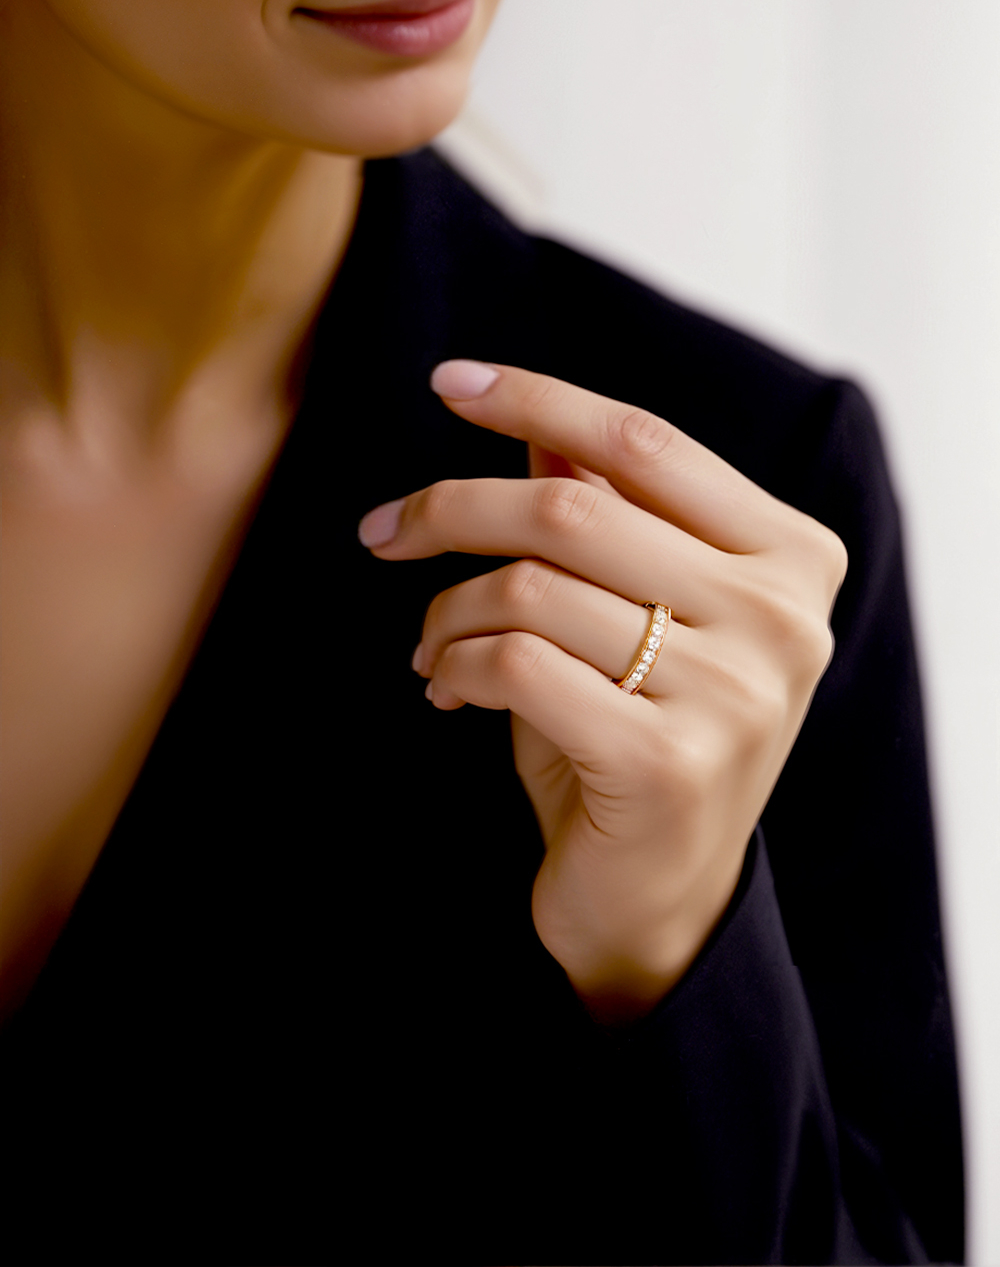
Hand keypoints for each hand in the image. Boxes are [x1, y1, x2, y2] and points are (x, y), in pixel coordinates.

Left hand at [359, 361, 846, 1022]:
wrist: (662, 898)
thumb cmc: (637, 736)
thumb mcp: (630, 615)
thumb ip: (605, 519)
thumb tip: (536, 434)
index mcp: (792, 557)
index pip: (646, 443)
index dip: (539, 400)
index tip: (450, 383)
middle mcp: (779, 617)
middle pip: (573, 508)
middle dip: (449, 509)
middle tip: (383, 532)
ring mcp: (733, 692)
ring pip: (531, 587)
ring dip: (446, 610)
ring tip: (427, 647)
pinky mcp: (666, 763)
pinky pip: (514, 664)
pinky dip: (452, 666)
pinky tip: (444, 690)